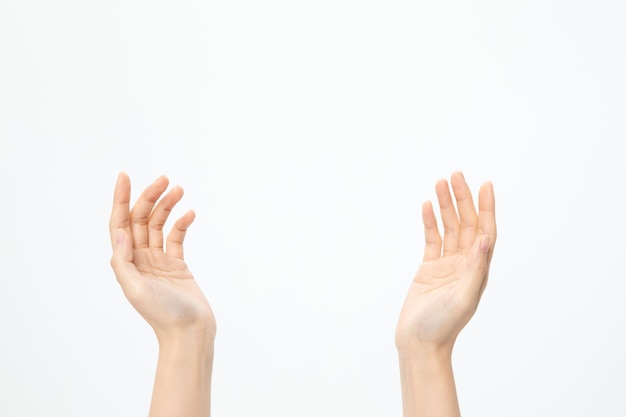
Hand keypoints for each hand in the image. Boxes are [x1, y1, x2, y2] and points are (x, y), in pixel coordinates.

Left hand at [109, 173, 215, 341]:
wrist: (190, 332)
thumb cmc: (163, 315)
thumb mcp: (134, 289)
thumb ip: (123, 260)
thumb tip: (120, 231)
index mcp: (126, 263)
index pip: (120, 224)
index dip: (120, 199)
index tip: (125, 176)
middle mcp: (140, 259)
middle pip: (141, 219)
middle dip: (150, 197)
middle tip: (164, 179)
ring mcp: (159, 262)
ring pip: (160, 225)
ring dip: (167, 206)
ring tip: (179, 189)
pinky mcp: (178, 266)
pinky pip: (177, 238)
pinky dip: (182, 223)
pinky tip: (190, 213)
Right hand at [395, 172, 495, 353]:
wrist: (419, 343)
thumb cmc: (442, 326)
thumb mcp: (463, 298)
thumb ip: (475, 268)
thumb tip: (486, 239)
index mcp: (477, 270)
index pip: (485, 232)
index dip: (486, 208)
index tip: (485, 185)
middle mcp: (465, 264)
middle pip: (466, 224)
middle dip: (462, 199)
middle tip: (456, 175)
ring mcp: (447, 266)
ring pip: (449, 229)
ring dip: (446, 206)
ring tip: (440, 183)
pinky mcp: (429, 269)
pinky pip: (432, 240)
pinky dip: (430, 223)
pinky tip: (428, 207)